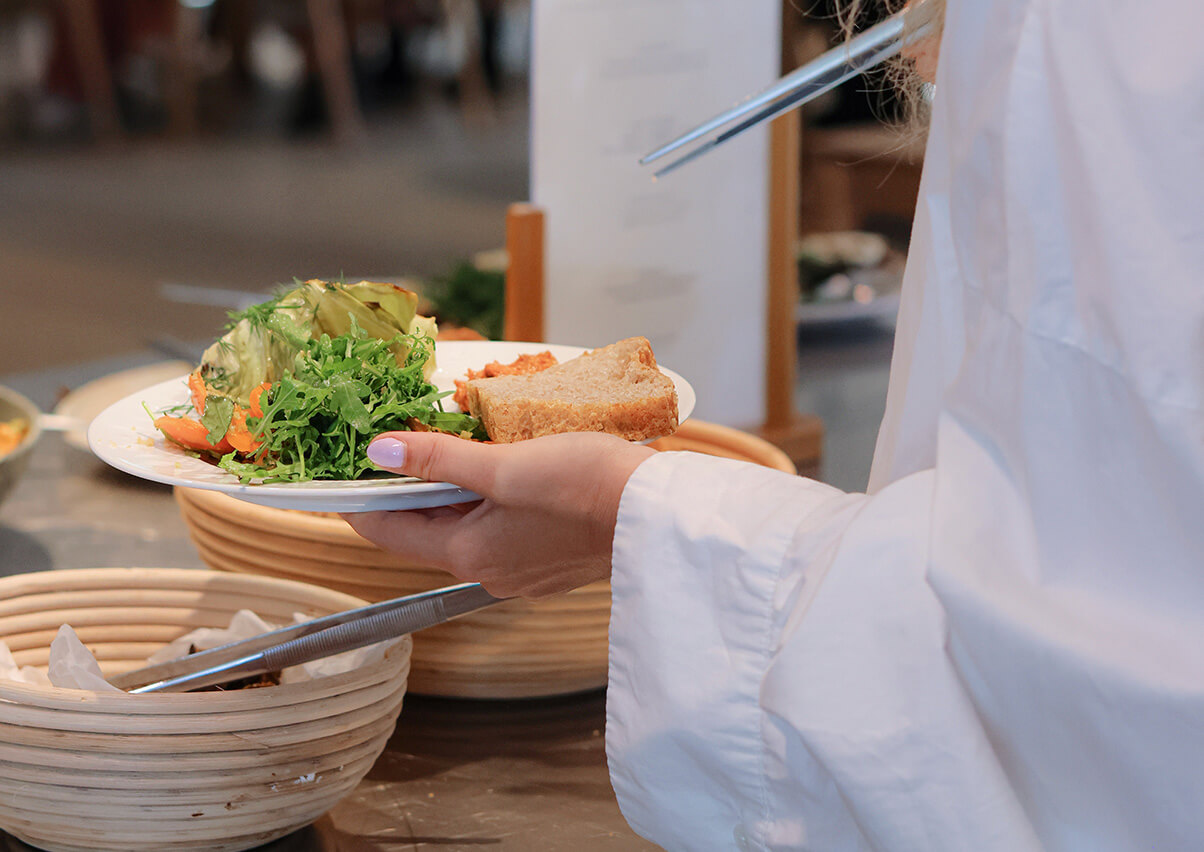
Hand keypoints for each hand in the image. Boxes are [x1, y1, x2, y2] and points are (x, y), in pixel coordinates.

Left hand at [341, 431, 655, 598]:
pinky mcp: (551, 557)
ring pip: (467, 523)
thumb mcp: (504, 465)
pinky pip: (502, 524)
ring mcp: (523, 568)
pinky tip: (502, 463)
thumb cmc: (586, 487)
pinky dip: (490, 495)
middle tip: (397, 437)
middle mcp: (491, 571)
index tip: (339, 467)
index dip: (358, 498)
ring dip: (453, 487)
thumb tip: (378, 452)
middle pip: (428, 527)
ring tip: (451, 441)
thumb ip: (438, 459)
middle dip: (410, 485)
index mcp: (470, 555)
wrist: (658, 515)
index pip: (387, 532)